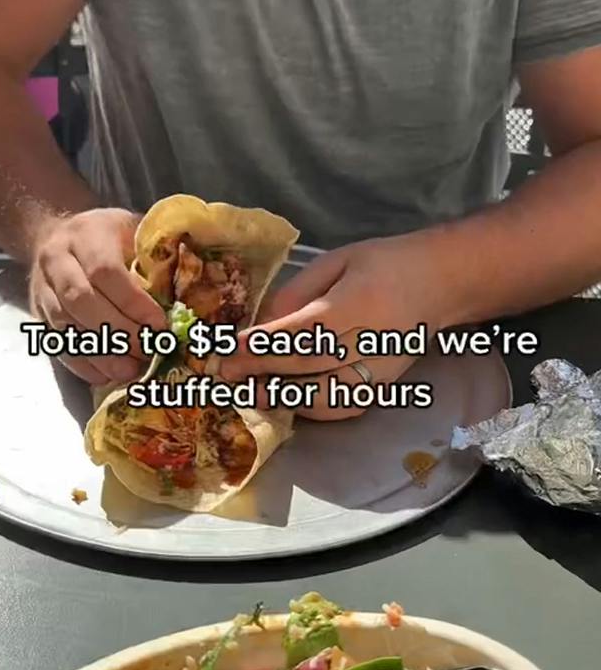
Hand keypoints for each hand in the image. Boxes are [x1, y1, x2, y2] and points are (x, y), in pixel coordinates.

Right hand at [27, 208, 168, 385]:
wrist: (54, 231)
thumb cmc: (106, 234)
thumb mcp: (131, 228)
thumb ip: (156, 252)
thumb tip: (196, 286)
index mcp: (85, 235)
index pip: (105, 272)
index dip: (133, 303)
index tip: (159, 326)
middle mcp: (56, 259)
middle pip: (81, 301)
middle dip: (117, 331)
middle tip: (147, 352)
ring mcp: (41, 287)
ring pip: (65, 324)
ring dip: (99, 351)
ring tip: (129, 370)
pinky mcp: (37, 311)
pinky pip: (55, 341)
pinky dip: (80, 361)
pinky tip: (104, 374)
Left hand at [218, 234, 456, 420]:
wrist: (443, 282)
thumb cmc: (384, 264)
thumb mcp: (336, 262)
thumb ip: (296, 294)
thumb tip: (261, 326)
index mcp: (360, 304)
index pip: (303, 332)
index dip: (263, 345)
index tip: (229, 349)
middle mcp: (373, 343)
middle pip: (310, 367)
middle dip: (262, 372)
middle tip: (226, 373)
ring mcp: (383, 370)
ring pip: (327, 397)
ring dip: (283, 397)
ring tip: (250, 389)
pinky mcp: (386, 385)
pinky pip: (344, 406)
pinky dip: (311, 407)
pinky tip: (285, 396)